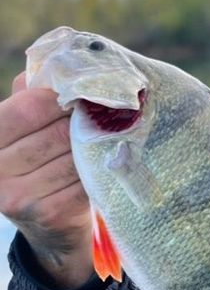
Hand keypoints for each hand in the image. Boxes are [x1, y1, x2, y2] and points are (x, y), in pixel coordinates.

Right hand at [0, 72, 93, 286]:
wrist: (51, 226)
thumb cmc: (40, 163)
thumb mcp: (26, 129)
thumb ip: (31, 96)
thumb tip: (54, 63)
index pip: (26, 107)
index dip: (59, 98)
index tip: (83, 93)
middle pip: (56, 131)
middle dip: (84, 122)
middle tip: (108, 113)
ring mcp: (19, 197)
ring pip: (74, 156)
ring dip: (96, 146)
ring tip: (110, 138)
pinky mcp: (49, 215)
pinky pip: (85, 181)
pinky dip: (99, 172)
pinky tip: (104, 166)